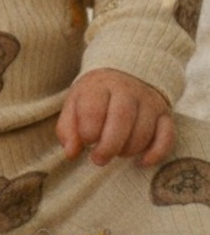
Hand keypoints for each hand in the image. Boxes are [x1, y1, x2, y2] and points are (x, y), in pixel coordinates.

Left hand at [56, 68, 174, 167]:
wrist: (127, 73)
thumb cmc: (96, 96)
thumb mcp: (75, 104)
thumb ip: (68, 129)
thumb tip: (71, 153)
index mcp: (100, 85)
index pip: (93, 110)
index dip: (87, 132)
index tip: (85, 142)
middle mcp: (127, 90)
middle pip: (121, 119)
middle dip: (109, 146)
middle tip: (99, 159)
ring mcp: (149, 101)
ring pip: (144, 130)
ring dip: (129, 150)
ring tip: (117, 152)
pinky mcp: (165, 114)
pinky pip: (167, 136)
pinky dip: (156, 153)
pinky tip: (142, 162)